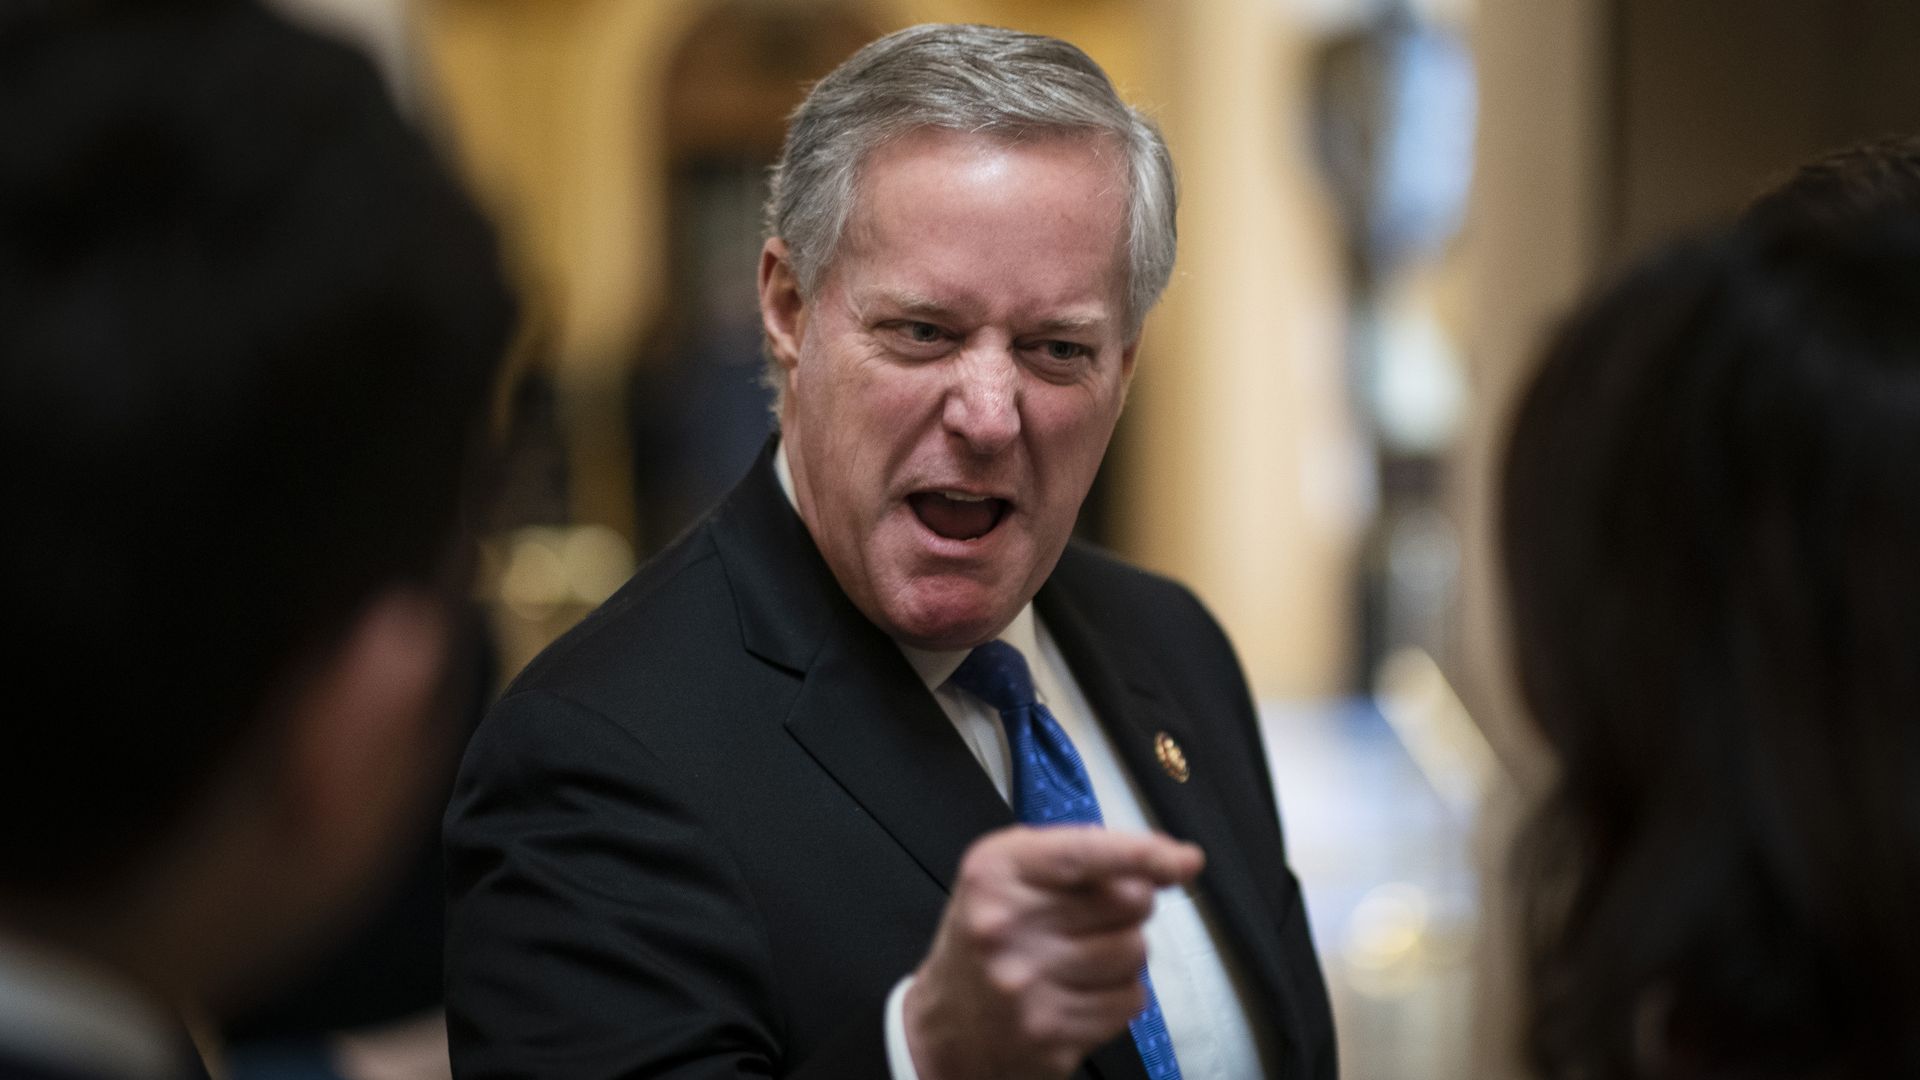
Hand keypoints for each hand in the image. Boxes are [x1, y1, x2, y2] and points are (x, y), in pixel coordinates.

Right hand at [902, 826, 1203, 1079]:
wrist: (943, 1025)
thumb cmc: (988, 934)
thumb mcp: (1011, 872)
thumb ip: (1084, 853)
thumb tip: (1179, 861)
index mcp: (995, 873)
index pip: (1084, 854)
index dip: (1143, 854)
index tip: (1185, 861)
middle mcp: (1005, 927)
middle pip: (1128, 902)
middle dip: (1129, 905)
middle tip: (1094, 917)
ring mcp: (1027, 987)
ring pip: (1135, 953)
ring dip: (1124, 952)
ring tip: (1082, 957)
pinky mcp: (1050, 1036)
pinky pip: (1130, 1003)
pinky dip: (1119, 995)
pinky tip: (1082, 992)